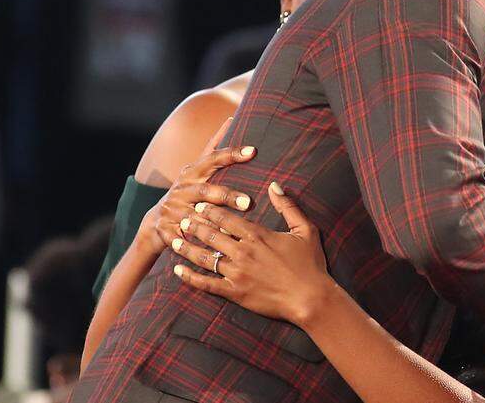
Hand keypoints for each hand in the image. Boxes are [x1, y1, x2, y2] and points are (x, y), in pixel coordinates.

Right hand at [135, 118, 255, 255]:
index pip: (213, 159)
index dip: (231, 154)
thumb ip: (213, 150)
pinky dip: (197, 244)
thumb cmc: (186, 193)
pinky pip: (185, 238)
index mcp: (192, 174)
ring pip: (197, 217)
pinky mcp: (167, 230)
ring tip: (234, 229)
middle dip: (227, 196)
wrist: (154, 224)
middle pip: (206, 191)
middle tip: (249, 202)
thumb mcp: (197, 172)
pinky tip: (213, 250)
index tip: (252, 151)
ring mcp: (173, 210)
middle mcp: (182, 190)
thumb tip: (230, 119)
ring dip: (215, 223)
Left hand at [172, 181, 335, 327]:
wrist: (310, 299)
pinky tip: (178, 271)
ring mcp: (236, 273)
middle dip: (194, 226)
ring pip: (204, 257)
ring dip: (186, 248)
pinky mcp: (234, 293)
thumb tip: (275, 185)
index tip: (199, 204)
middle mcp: (242, 252)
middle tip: (182, 219)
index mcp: (257, 235)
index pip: (226, 218)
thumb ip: (288, 206)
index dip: (210, 210)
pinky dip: (190, 277)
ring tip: (173, 241)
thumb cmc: (310, 264)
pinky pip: (206, 284)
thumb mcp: (305, 230)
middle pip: (210, 235)